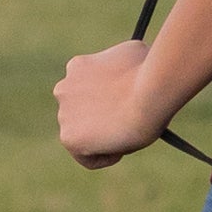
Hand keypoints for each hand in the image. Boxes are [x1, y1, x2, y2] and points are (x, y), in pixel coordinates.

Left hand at [54, 39, 159, 169]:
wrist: (148, 92)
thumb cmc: (148, 71)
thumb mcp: (133, 54)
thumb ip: (122, 64)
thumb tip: (131, 73)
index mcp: (76, 67)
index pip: (87, 89)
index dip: (108, 99)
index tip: (125, 105)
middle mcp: (63, 89)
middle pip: (82, 113)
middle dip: (101, 119)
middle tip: (126, 123)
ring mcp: (64, 115)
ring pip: (85, 136)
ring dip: (104, 138)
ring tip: (129, 133)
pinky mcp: (69, 138)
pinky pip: (88, 157)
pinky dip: (107, 156)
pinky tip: (124, 146)